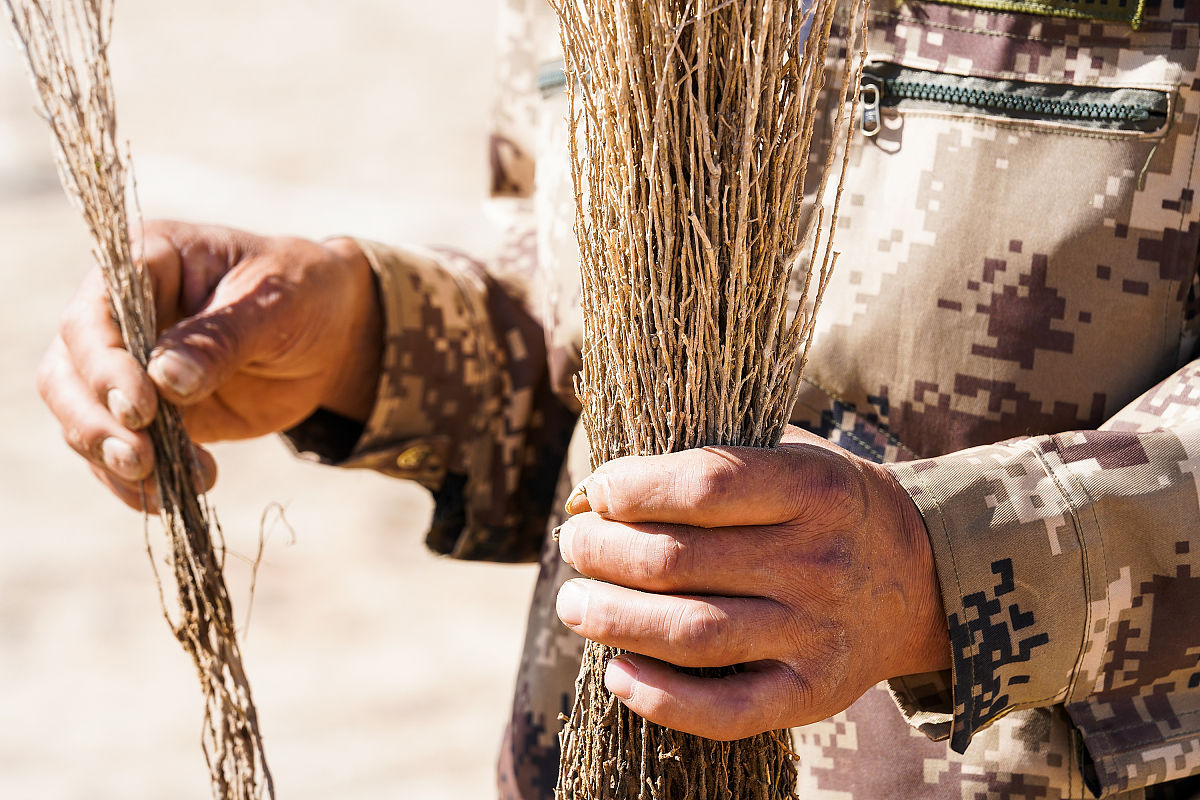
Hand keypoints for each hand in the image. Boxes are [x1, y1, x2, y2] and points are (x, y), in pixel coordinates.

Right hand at [37, 220, 381, 510]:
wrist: (333, 333)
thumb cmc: (303, 295)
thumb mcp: (275, 306)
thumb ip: (221, 339)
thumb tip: (164, 379)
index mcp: (146, 263)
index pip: (94, 314)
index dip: (105, 364)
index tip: (141, 406)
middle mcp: (120, 314)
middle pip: (68, 371)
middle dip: (94, 422)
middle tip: (140, 461)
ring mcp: (129, 367)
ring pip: (83, 418)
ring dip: (115, 460)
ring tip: (173, 484)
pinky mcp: (149, 415)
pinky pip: (121, 452)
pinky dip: (137, 482)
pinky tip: (172, 498)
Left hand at [556, 426, 948, 739]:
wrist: (924, 576)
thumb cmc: (826, 507)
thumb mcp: (790, 458)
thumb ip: (707, 465)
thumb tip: (592, 494)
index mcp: (813, 488)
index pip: (706, 483)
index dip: (632, 489)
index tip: (593, 495)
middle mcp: (819, 560)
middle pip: (681, 561)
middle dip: (604, 554)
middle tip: (574, 548)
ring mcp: (817, 634)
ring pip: (691, 634)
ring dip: (612, 619)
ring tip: (575, 604)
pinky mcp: (813, 695)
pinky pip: (726, 712)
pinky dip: (660, 699)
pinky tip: (617, 673)